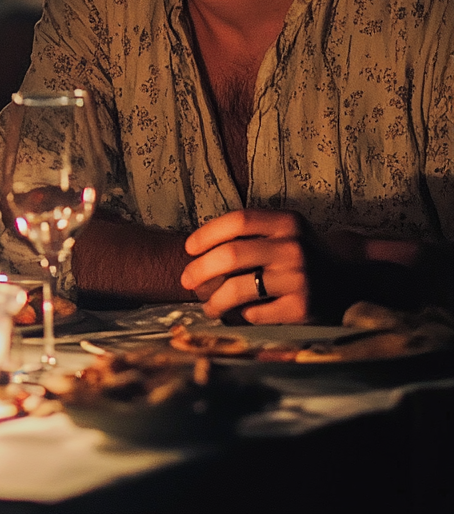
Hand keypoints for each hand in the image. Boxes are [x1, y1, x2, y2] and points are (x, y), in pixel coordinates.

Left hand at [180, 210, 321, 323]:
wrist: (348, 283)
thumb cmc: (299, 255)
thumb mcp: (284, 232)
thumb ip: (250, 233)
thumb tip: (197, 249)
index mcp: (288, 222)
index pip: (238, 220)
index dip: (207, 234)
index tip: (189, 248)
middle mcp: (295, 247)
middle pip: (232, 254)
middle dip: (200, 270)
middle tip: (186, 280)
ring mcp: (300, 278)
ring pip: (239, 289)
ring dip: (214, 300)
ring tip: (207, 305)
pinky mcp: (303, 308)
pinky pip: (256, 313)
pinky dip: (241, 315)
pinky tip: (238, 314)